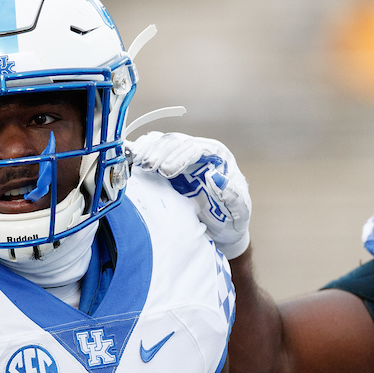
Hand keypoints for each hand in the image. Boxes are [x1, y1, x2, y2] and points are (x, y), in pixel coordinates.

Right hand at [128, 130, 250, 257]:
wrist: (222, 228)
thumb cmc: (233, 218)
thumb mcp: (239, 211)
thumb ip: (232, 195)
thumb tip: (216, 178)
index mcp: (219, 157)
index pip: (197, 149)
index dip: (180, 157)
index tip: (166, 171)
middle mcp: (201, 152)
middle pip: (178, 143)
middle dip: (161, 153)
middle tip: (147, 166)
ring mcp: (185, 157)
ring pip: (164, 145)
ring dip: (150, 152)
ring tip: (138, 163)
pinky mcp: (172, 164)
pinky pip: (156, 151)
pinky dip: (144, 153)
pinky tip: (134, 158)